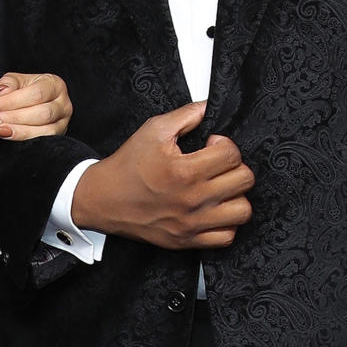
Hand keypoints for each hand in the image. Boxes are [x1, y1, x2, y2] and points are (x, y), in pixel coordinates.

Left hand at [0, 72, 72, 139]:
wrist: (37, 102)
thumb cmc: (27, 90)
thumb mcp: (18, 81)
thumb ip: (9, 83)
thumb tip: (1, 93)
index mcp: (54, 85)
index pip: (35, 94)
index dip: (11, 102)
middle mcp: (63, 104)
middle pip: (41, 113)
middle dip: (12, 118)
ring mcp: (63, 123)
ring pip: (44, 130)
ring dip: (17, 131)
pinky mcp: (58, 137)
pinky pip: (44, 141)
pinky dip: (24, 139)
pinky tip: (7, 136)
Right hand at [71, 100, 252, 248]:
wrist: (103, 198)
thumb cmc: (127, 165)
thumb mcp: (153, 130)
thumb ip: (187, 115)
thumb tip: (211, 106)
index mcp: (184, 170)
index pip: (232, 154)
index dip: (224, 143)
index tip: (211, 144)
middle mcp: (192, 199)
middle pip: (244, 180)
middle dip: (234, 166)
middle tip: (217, 164)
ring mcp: (192, 224)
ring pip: (242, 211)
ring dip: (235, 195)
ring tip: (220, 187)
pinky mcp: (187, 240)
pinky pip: (227, 237)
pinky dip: (226, 223)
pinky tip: (213, 209)